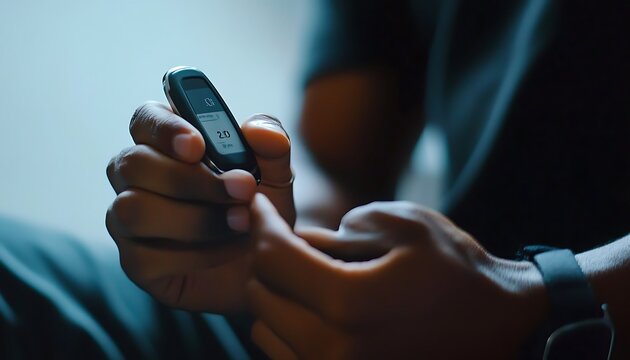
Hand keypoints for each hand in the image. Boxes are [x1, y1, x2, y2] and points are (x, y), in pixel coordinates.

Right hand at [106, 102, 294, 311]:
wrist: (266, 265)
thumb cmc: (262, 209)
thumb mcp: (277, 176)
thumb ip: (272, 147)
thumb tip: (256, 130)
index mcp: (166, 141)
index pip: (146, 118)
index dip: (165, 128)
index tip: (198, 145)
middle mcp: (137, 175)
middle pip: (134, 163)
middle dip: (191, 179)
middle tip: (243, 188)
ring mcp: (128, 218)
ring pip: (133, 209)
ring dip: (194, 218)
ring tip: (242, 223)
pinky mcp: (134, 261)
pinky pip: (144, 256)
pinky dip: (195, 254)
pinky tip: (226, 250)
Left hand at [247, 195, 547, 358]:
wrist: (499, 326)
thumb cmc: (456, 271)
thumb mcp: (404, 225)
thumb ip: (341, 227)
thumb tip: (300, 239)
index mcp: (350, 303)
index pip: (275, 259)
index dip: (261, 225)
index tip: (260, 207)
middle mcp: (334, 348)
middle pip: (262, 295)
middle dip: (268, 260)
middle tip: (288, 239)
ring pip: (266, 328)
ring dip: (276, 295)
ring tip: (307, 275)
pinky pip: (284, 354)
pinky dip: (287, 325)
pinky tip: (315, 306)